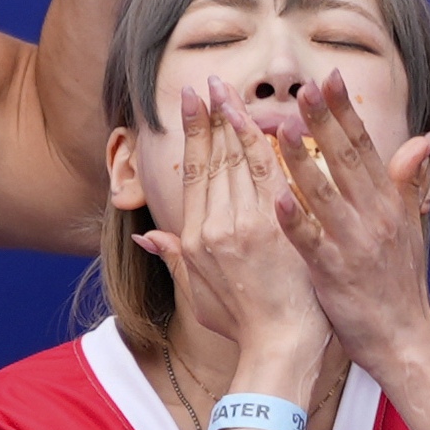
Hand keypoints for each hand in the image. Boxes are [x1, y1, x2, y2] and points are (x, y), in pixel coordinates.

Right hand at [135, 81, 326, 391]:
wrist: (281, 348)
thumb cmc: (244, 325)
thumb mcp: (200, 294)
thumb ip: (175, 258)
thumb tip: (147, 235)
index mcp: (198, 237)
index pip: (195, 172)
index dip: (194, 133)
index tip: (193, 101)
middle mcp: (219, 226)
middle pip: (216, 158)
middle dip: (213, 116)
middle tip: (212, 81)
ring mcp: (251, 225)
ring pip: (245, 160)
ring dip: (241, 121)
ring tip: (236, 90)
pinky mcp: (282, 227)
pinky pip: (278, 177)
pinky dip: (277, 147)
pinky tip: (278, 121)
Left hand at [268, 67, 429, 374]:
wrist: (403, 338)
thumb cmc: (399, 282)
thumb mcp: (411, 226)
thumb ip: (410, 180)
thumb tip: (423, 138)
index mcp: (387, 202)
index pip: (363, 146)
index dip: (345, 112)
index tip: (328, 78)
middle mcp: (373, 216)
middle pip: (345, 160)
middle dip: (323, 121)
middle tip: (303, 86)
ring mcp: (353, 243)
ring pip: (324, 193)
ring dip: (301, 159)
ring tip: (277, 128)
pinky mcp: (334, 272)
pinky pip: (310, 240)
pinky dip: (294, 217)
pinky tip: (275, 195)